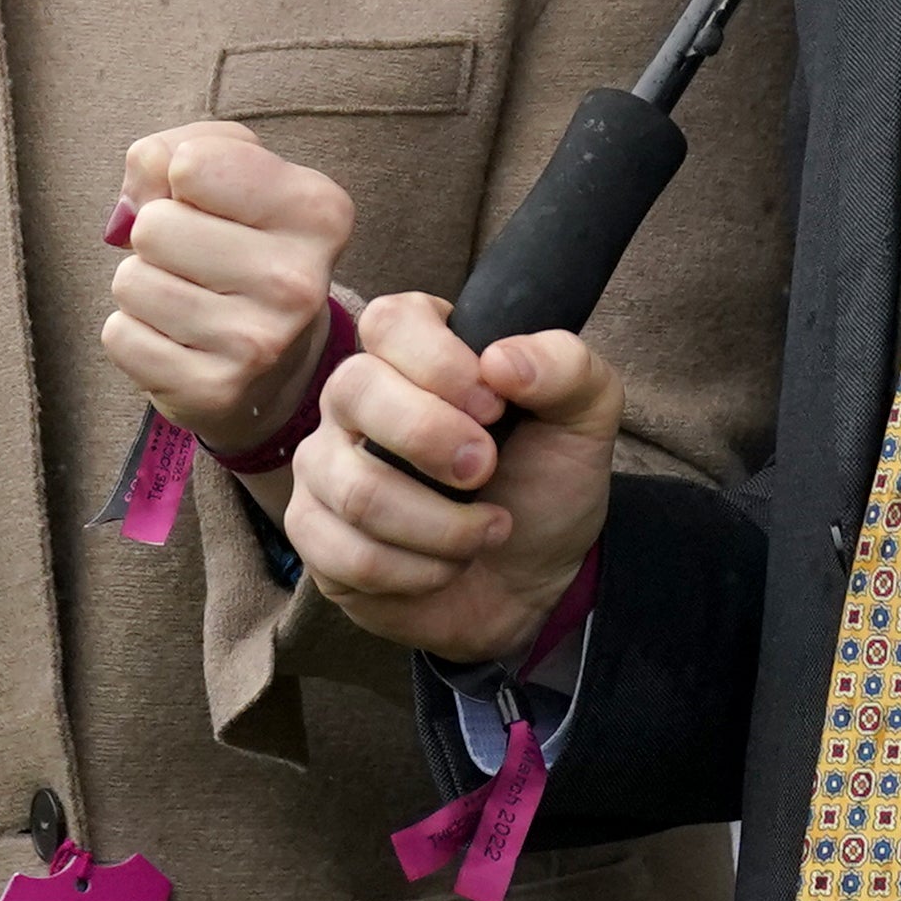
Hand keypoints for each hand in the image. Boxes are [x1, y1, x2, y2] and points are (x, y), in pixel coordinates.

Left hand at [101, 120, 353, 460]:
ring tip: (189, 297)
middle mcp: (299, 281)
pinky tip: (178, 338)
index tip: (215, 204)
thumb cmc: (242, 241)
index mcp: (318, 211)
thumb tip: (134, 196)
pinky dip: (134, 331)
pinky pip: (119, 336)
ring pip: (131, 281)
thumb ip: (175, 150)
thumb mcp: (230, 172)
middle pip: (153, 225)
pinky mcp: (213, 393)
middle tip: (196, 259)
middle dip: (157, 235)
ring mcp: (259, 344)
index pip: (192, 164)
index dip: (184, 176)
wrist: (275, 362)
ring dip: (144, 284)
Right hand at [288, 291, 615, 665]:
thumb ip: (565, 367)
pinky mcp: (316, 536)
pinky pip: (350, 556)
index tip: (495, 406)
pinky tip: (448, 567)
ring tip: (486, 529)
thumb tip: (502, 359)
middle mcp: (354, 396)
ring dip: (444, 525)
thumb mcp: (584, 417)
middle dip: (434, 441)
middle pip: (354, 390)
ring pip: (357, 489)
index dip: (440, 363)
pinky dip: (420, 572)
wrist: (532, 578)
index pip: (390, 322)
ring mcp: (325, 466)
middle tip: (487, 470)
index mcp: (412, 347)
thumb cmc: (544, 481)